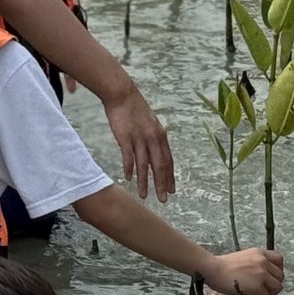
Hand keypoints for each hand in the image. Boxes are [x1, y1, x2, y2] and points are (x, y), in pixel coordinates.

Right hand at [103, 81, 174, 201]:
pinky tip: (129, 179)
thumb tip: (155, 153)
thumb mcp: (149, 123)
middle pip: (160, 166)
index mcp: (160, 136)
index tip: (172, 190)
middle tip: (163, 200)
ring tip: (144, 196)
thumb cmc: (134, 109)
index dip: (170, 177)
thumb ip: (154, 138)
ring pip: (145, 165)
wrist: (122, 94)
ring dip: (145, 182)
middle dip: (162, 184)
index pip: (168, 161)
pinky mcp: (126, 137)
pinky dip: (129, 169)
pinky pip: (129, 157)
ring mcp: (140, 138)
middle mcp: (153, 138)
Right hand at [211, 247, 284, 294]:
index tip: (269, 277)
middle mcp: (263, 260)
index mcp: (259, 253)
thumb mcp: (243, 258)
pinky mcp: (258, 285)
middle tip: (261, 290)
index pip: (279, 259)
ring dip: (268, 293)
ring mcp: (261, 272)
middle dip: (272, 285)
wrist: (212, 268)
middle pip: (280, 276)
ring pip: (277, 287)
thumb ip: (255, 265)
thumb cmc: (221, 266)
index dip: (276, 270)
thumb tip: (263, 280)